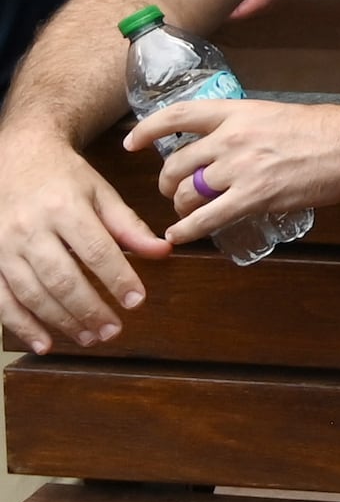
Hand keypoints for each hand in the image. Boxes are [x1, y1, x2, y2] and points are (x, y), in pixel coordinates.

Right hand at [0, 132, 169, 350]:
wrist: (17, 157)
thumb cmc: (64, 177)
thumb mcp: (100, 192)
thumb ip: (128, 225)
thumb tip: (162, 252)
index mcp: (64, 207)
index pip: (96, 250)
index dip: (117, 278)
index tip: (136, 300)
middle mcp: (30, 230)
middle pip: (62, 278)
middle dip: (90, 308)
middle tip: (113, 330)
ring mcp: (3, 248)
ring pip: (33, 294)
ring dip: (62, 321)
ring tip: (90, 337)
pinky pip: (2, 300)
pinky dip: (22, 326)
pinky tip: (45, 343)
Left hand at [125, 94, 339, 248]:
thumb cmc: (328, 130)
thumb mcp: (277, 115)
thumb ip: (245, 129)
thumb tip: (224, 148)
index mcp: (239, 112)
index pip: (178, 116)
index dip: (148, 131)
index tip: (132, 143)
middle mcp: (231, 138)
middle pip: (176, 165)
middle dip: (167, 185)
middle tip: (174, 194)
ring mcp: (240, 168)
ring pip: (185, 195)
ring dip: (180, 210)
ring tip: (186, 216)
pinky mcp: (253, 197)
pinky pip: (204, 220)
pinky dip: (185, 232)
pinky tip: (180, 236)